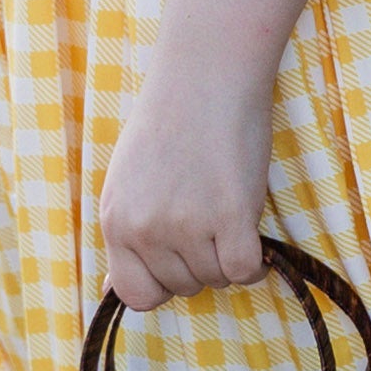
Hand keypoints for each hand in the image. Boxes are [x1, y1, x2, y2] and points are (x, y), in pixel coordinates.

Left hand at [99, 0, 335, 312]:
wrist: (206, 75)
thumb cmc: (171, 121)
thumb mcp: (128, 180)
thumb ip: (128, 232)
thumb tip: (118, 289)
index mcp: (115, 220)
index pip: (135, 295)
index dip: (163, 284)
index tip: (180, 259)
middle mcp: (145, 229)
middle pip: (183, 287)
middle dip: (200, 262)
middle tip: (208, 216)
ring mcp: (187, 225)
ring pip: (217, 279)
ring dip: (228, 254)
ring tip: (227, 208)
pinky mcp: (231, 216)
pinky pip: (245, 270)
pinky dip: (255, 261)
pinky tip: (250, 229)